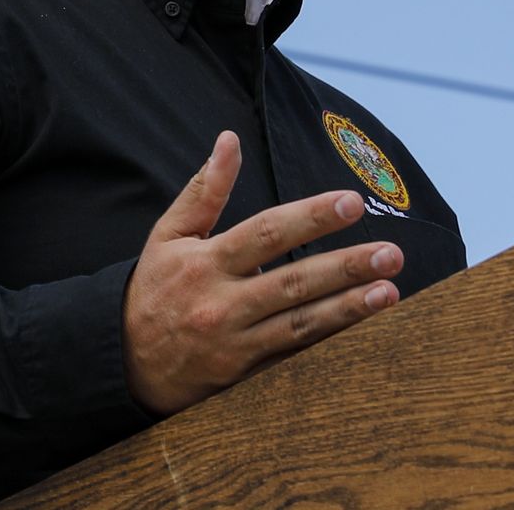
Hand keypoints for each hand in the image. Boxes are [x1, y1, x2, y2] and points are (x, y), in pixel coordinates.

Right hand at [122, 130, 403, 415]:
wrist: (123, 362)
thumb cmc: (152, 290)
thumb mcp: (168, 235)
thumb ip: (205, 189)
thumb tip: (229, 140)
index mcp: (205, 262)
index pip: (266, 233)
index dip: (311, 217)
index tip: (352, 203)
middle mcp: (222, 303)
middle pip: (293, 282)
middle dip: (344, 266)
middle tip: (390, 252)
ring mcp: (236, 342)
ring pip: (300, 323)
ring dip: (348, 307)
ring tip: (388, 290)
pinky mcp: (245, 374)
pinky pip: (293, 353)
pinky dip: (329, 339)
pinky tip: (362, 325)